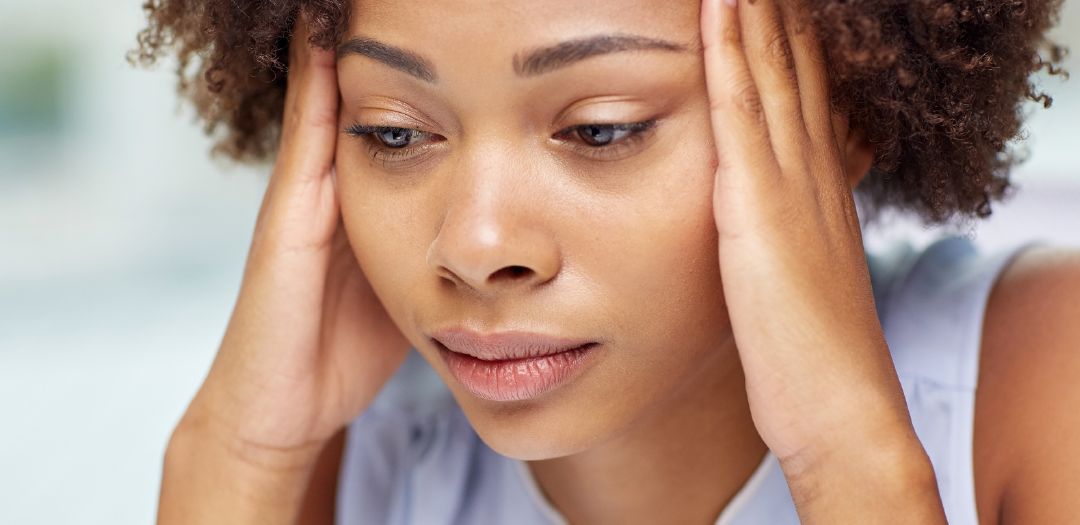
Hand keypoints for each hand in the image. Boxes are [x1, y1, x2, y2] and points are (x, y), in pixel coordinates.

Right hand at [158, 15, 409, 523]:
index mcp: (369, 198)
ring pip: (329, 96)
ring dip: (345, 45)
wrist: (283, 406)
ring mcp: (304, 193)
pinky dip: (314, 81)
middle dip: (385, 44)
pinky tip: (326, 34)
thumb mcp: (407, 281)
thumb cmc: (346, 348)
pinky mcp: (287, 214)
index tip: (458, 27)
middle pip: (365, 92)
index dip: (425, 72)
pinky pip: (305, 135)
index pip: (402, 115)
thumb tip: (486, 223)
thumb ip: (431, 241)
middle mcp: (334, 183)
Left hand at [701, 0, 945, 520]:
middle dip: (776, 15)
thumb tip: (762, 225)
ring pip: (770, 75)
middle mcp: (812, 174)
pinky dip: (728, 56)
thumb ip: (787, 239)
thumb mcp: (801, 280)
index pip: (804, 95)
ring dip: (754, 15)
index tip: (771, 2)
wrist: (839, 405)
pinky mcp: (759, 207)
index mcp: (819, 190)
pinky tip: (717, 9)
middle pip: (794, 70)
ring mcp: (790, 185)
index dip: (789, 44)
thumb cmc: (811, 357)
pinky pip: (739, 112)